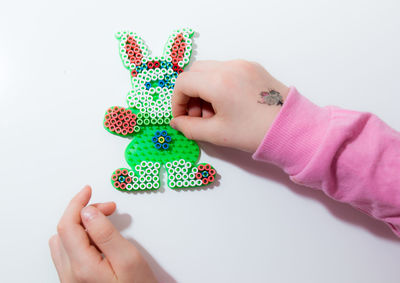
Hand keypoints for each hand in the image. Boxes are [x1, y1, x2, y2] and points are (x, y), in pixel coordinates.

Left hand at [49, 186, 156, 282]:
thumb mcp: (128, 258)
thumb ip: (106, 233)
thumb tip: (89, 211)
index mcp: (82, 267)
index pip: (68, 225)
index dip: (77, 203)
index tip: (88, 191)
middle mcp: (70, 275)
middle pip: (64, 231)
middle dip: (83, 212)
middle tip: (108, 207)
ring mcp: (70, 279)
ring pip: (63, 241)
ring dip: (80, 224)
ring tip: (103, 221)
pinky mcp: (74, 280)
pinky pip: (68, 252)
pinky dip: (80, 237)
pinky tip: (97, 236)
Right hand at [170, 60, 288, 151]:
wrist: (292, 129)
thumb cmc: (255, 133)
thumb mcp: (217, 134)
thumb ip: (190, 128)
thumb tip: (177, 123)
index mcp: (219, 82)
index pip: (183, 83)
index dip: (177, 101)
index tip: (182, 117)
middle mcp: (230, 67)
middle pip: (194, 72)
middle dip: (189, 93)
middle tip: (197, 115)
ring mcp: (243, 65)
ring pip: (210, 70)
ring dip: (203, 89)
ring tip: (213, 113)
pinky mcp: (253, 68)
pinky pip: (226, 71)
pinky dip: (218, 84)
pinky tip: (227, 105)